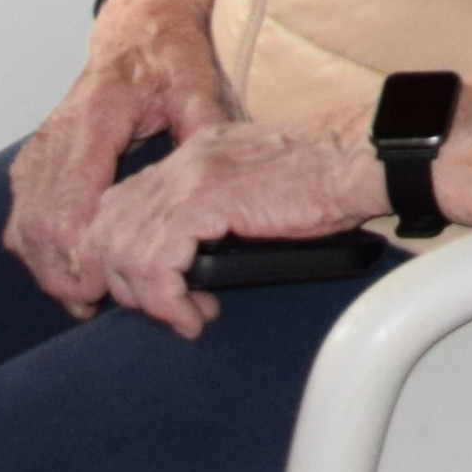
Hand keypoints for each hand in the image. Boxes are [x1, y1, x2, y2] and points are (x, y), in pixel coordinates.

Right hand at [10, 0, 241, 310]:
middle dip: (62, 267)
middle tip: (95, 303)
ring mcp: (41, 146)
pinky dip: (35, 249)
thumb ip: (207, 125)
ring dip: (46, 265)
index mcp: (99, 112)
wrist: (141, 28)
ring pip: (23, 220)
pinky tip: (63, 274)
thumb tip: (220, 173)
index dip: (81, 243)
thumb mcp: (200, 81)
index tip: (102, 281)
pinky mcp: (35, 159)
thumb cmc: (172, 55)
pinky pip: (20, 213)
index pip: (73, 192)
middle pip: (40, 217)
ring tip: (81, 300)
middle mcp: (60, 131)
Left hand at [64, 101, 471, 338]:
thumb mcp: (259, 190)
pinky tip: (193, 316)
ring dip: (145, 297)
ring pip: (122, 248)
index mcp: (194, 155)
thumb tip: (197, 261)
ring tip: (183, 316)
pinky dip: (166, 302)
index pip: (120, 204)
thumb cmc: (333, 178)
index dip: (115, 254)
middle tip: (160, 311)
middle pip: (106, 227)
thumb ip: (220, 211)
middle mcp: (183, 162)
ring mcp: (191, 178)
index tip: (139, 292)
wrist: (365, 157)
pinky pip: (156, 264)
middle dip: (119, 281)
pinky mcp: (206, 201)